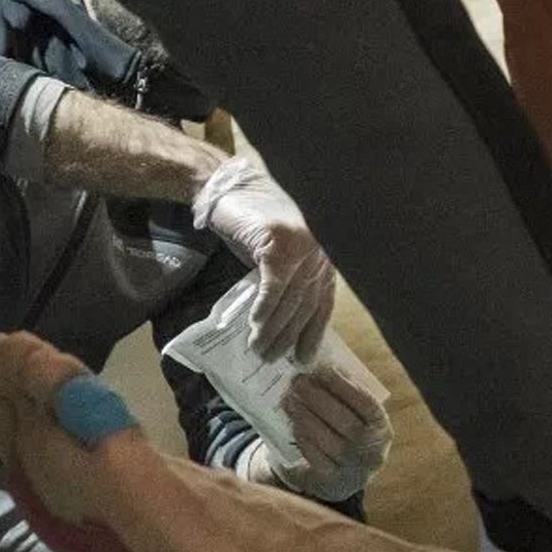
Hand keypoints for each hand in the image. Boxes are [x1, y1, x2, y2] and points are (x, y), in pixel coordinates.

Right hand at [194, 156, 335, 360]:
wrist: (228, 190)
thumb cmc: (252, 225)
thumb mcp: (278, 258)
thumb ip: (290, 284)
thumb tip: (288, 327)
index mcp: (323, 259)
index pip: (323, 305)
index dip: (313, 334)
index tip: (303, 360)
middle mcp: (318, 254)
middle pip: (306, 306)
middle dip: (288, 338)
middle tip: (271, 360)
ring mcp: (301, 247)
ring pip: (289, 300)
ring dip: (272, 329)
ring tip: (258, 350)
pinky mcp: (278, 243)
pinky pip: (273, 286)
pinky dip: (264, 308)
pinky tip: (254, 324)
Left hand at [246, 359, 392, 500]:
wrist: (343, 477)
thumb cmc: (347, 435)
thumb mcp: (356, 418)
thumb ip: (345, 397)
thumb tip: (321, 367)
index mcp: (381, 429)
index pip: (367, 405)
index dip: (345, 387)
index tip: (323, 370)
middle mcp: (372, 451)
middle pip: (346, 422)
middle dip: (319, 399)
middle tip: (298, 381)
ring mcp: (353, 468)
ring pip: (329, 441)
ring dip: (306, 417)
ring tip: (289, 399)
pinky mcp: (332, 480)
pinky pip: (316, 457)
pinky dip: (304, 438)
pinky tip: (293, 423)